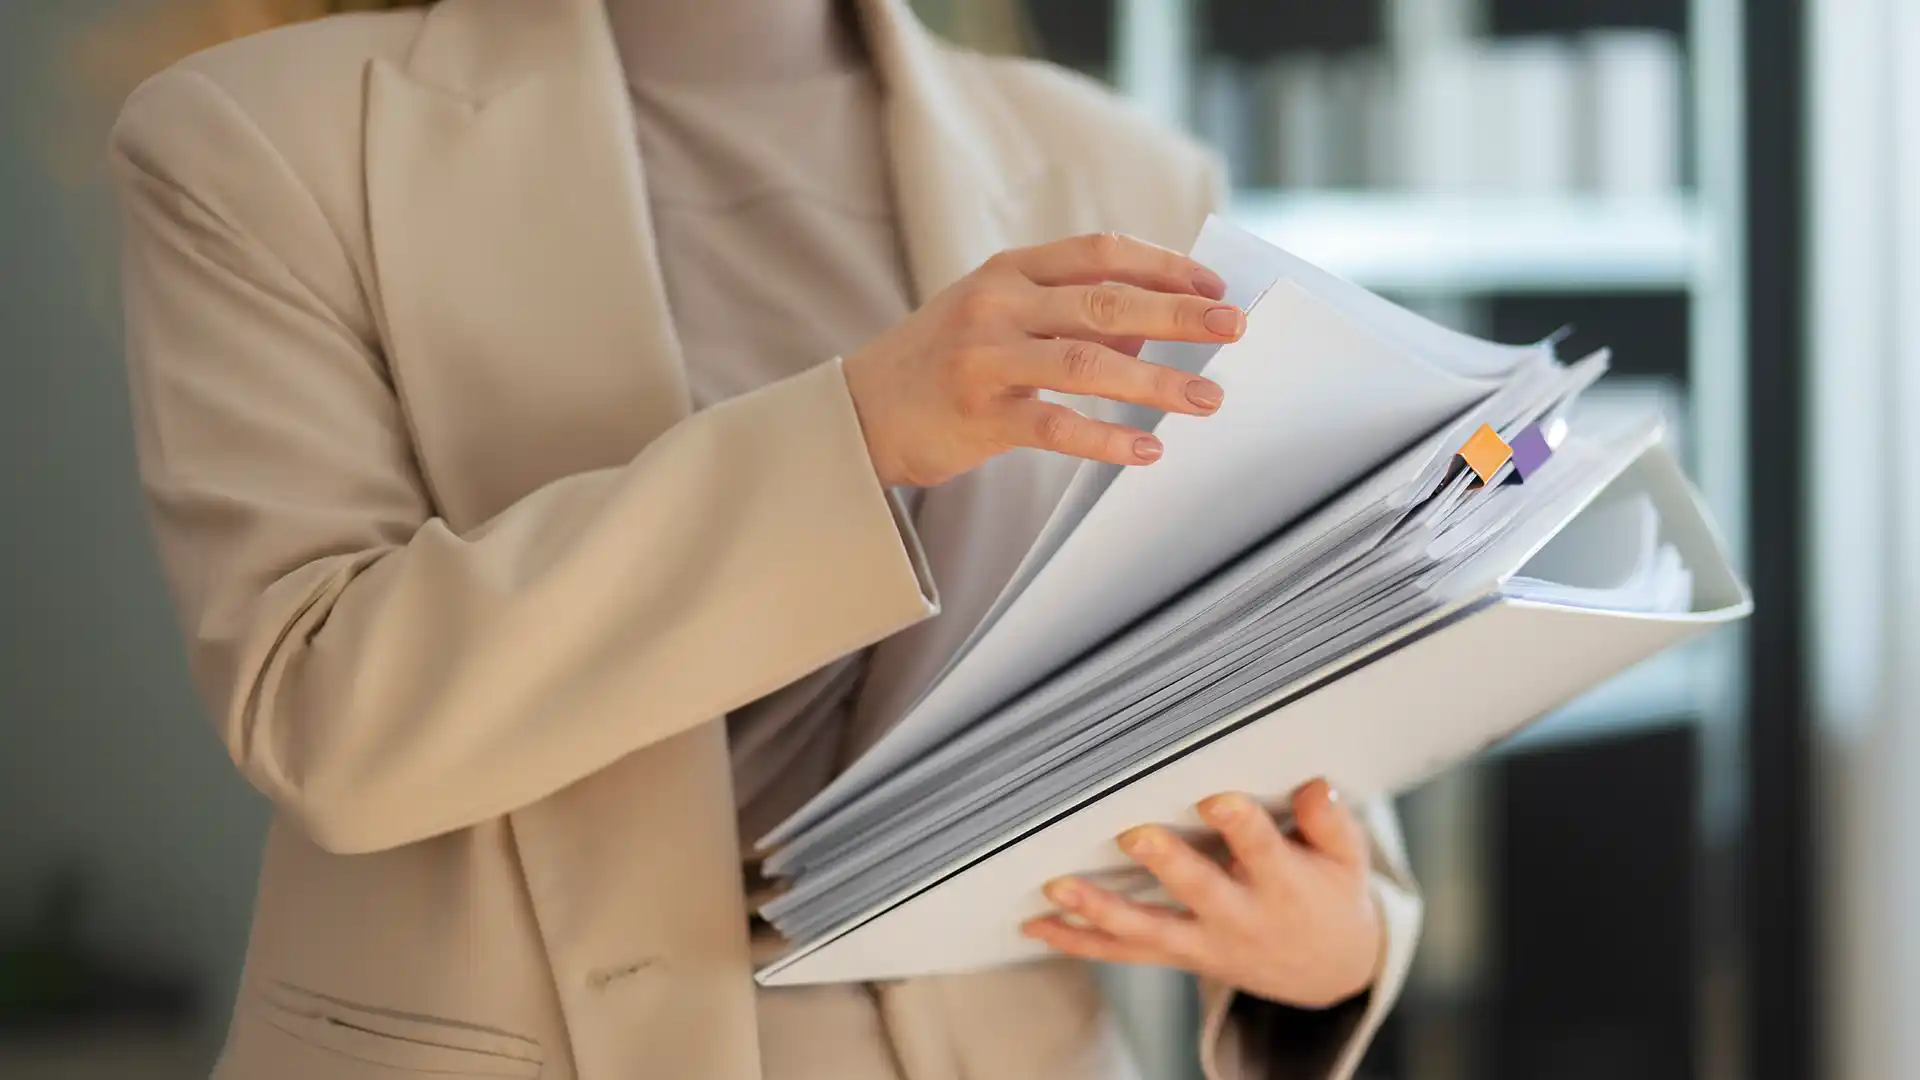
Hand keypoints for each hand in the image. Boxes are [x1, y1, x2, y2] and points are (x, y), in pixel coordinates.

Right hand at [842, 232, 1244, 486]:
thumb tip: (1154, 322)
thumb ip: (1070, 313)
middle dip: (1179, 314)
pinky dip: (1108, 437)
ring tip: (1206, 397)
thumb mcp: (1000, 316)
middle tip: (1232, 328)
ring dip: (1156, 380)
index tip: (1213, 286)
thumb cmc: (942, 361)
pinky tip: (1146, 449)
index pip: (1100, 252)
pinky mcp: (980, 414)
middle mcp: (998, 304)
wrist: (861, 411)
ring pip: (1089, 362)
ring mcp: (986, 358)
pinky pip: (1057, 426)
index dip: (1163, 266)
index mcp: (1009, 269)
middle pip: (1106, 301)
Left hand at [1021, 780, 1381, 1010]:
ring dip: (1100, 910)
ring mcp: (1205, 942)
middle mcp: (1240, 917)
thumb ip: (1329, 821)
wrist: (1327, 970)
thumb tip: (1312, 786)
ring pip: (1148, 930)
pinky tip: (1039, 925)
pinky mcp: (1179, 955)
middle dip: (1167, 864)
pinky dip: (1079, 941)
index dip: (1241, 825)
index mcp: (1284, 885)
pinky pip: (1124, 953)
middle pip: (1200, 891)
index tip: (1217, 797)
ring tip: (1058, 888)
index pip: (1263, 850)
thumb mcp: (1347, 859)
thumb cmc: (1331, 894)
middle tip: (1134, 835)